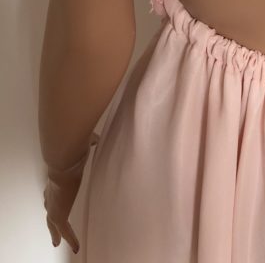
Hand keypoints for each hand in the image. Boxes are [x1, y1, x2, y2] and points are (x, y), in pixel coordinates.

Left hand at [43, 132, 99, 253]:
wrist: (64, 160)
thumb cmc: (73, 151)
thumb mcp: (82, 146)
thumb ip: (88, 143)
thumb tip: (94, 139)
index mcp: (56, 176)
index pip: (51, 189)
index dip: (52, 193)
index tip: (54, 196)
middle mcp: (51, 191)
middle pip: (48, 205)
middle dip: (51, 214)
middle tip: (53, 223)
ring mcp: (53, 204)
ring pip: (52, 222)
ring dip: (54, 232)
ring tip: (56, 241)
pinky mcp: (58, 215)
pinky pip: (65, 231)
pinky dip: (70, 239)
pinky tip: (75, 247)